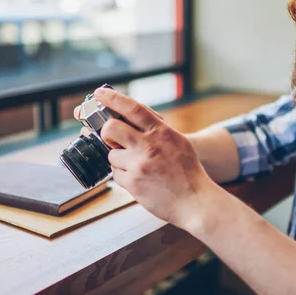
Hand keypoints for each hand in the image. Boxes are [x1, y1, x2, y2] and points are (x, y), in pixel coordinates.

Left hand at [90, 87, 215, 228]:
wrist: (196, 201)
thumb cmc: (187, 171)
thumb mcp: (177, 141)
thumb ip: (156, 130)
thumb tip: (130, 118)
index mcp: (161, 132)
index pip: (132, 108)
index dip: (113, 98)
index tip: (99, 93)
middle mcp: (149, 145)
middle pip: (111, 128)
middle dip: (106, 132)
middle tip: (111, 138)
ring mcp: (139, 164)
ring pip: (111, 154)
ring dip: (119, 160)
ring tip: (138, 168)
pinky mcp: (133, 182)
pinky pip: (116, 175)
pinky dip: (124, 177)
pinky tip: (140, 180)